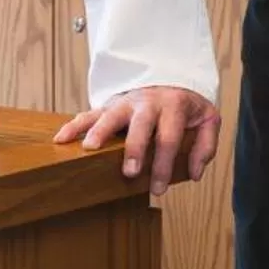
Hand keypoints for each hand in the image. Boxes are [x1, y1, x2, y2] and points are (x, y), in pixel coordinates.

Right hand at [54, 85, 222, 198]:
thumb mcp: (207, 120)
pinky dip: (74, 124)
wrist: (171, 80)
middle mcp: (149, 102)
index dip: (163, 164)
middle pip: (140, 124)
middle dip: (134, 148)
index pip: (169, 137)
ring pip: (111, 114)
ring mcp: (127, 102)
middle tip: (129, 171)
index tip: (157, 188)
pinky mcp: (111, 105)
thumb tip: (194, 173)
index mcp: (174, 106)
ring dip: (99, 131)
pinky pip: (90, 113)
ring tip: (88, 149)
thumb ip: (205, 146)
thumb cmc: (187, 108)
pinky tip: (61, 139)